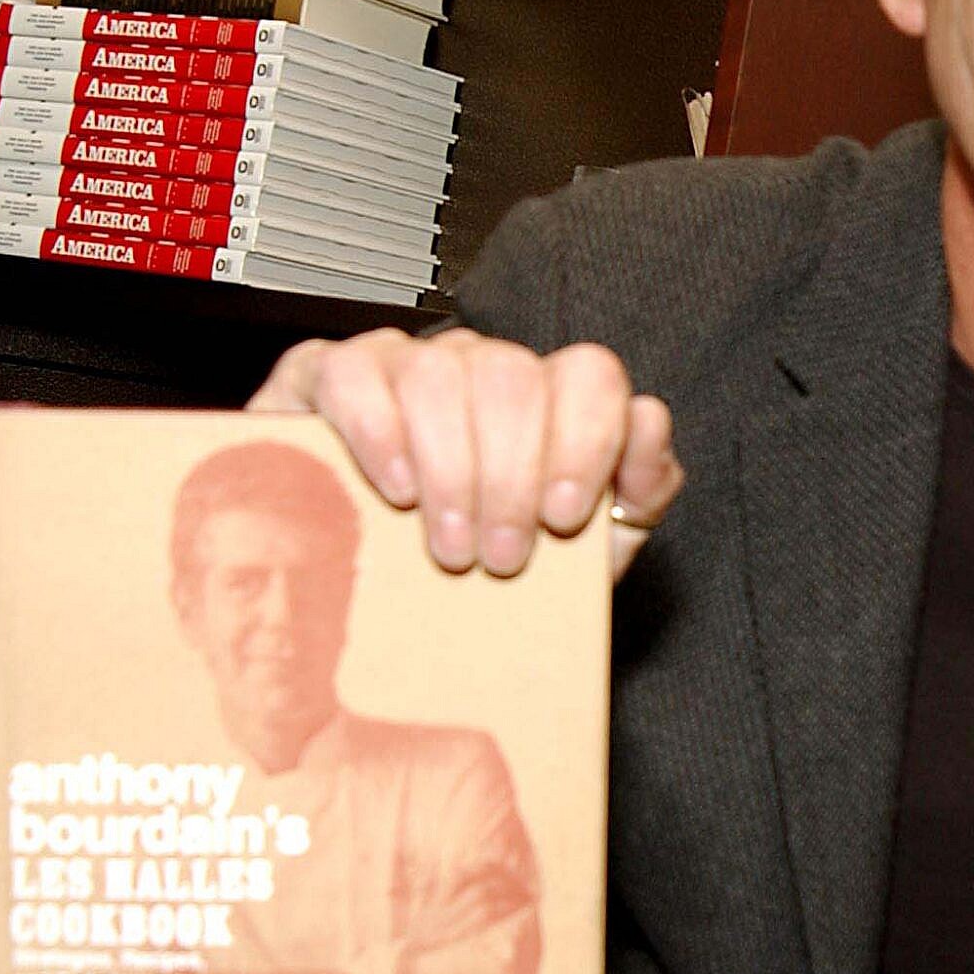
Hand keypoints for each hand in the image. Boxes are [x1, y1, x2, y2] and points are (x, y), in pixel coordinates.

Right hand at [251, 328, 684, 578]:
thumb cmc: (486, 571)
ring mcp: (403, 362)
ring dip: (452, 470)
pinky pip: (353, 374)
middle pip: (513, 378)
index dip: (587, 439)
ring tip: (450, 549)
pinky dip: (378, 433)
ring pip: (439, 374)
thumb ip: (637, 496)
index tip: (564, 517)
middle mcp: (479, 366)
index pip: (590, 373)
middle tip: (502, 557)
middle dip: (512, 476)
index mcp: (547, 398)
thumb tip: (649, 442)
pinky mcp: (324, 375)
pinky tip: (396, 492)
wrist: (385, 611)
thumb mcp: (579, 552)